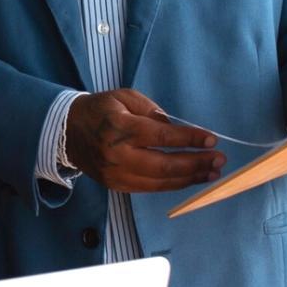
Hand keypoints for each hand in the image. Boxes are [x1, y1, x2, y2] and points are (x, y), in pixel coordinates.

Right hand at [64, 89, 224, 192]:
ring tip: (212, 173)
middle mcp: (118, 155)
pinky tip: (189, 178)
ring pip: (160, 182)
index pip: (162, 137)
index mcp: (121, 129)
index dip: (190, 140)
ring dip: (189, 178)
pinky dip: (173, 184)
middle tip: (219, 161)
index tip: (211, 139)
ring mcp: (116, 174)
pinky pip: (150, 188)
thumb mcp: (126, 98)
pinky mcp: (116, 186)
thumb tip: (177, 130)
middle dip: (196, 164)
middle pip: (165, 166)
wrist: (67, 132)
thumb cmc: (100, 110)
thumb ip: (153, 112)